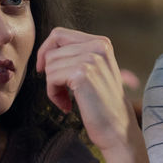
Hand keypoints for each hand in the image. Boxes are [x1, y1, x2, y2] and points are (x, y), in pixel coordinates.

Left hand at [37, 27, 136, 154]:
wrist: (117, 128)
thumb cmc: (102, 103)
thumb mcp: (95, 70)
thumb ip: (77, 54)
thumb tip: (46, 49)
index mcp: (101, 42)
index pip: (59, 34)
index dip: (46, 51)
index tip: (45, 70)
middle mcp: (98, 46)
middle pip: (52, 51)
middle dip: (51, 73)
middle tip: (62, 91)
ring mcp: (91, 59)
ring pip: (50, 65)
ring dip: (52, 86)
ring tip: (67, 99)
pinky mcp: (82, 73)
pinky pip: (51, 78)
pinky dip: (53, 94)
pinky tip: (67, 105)